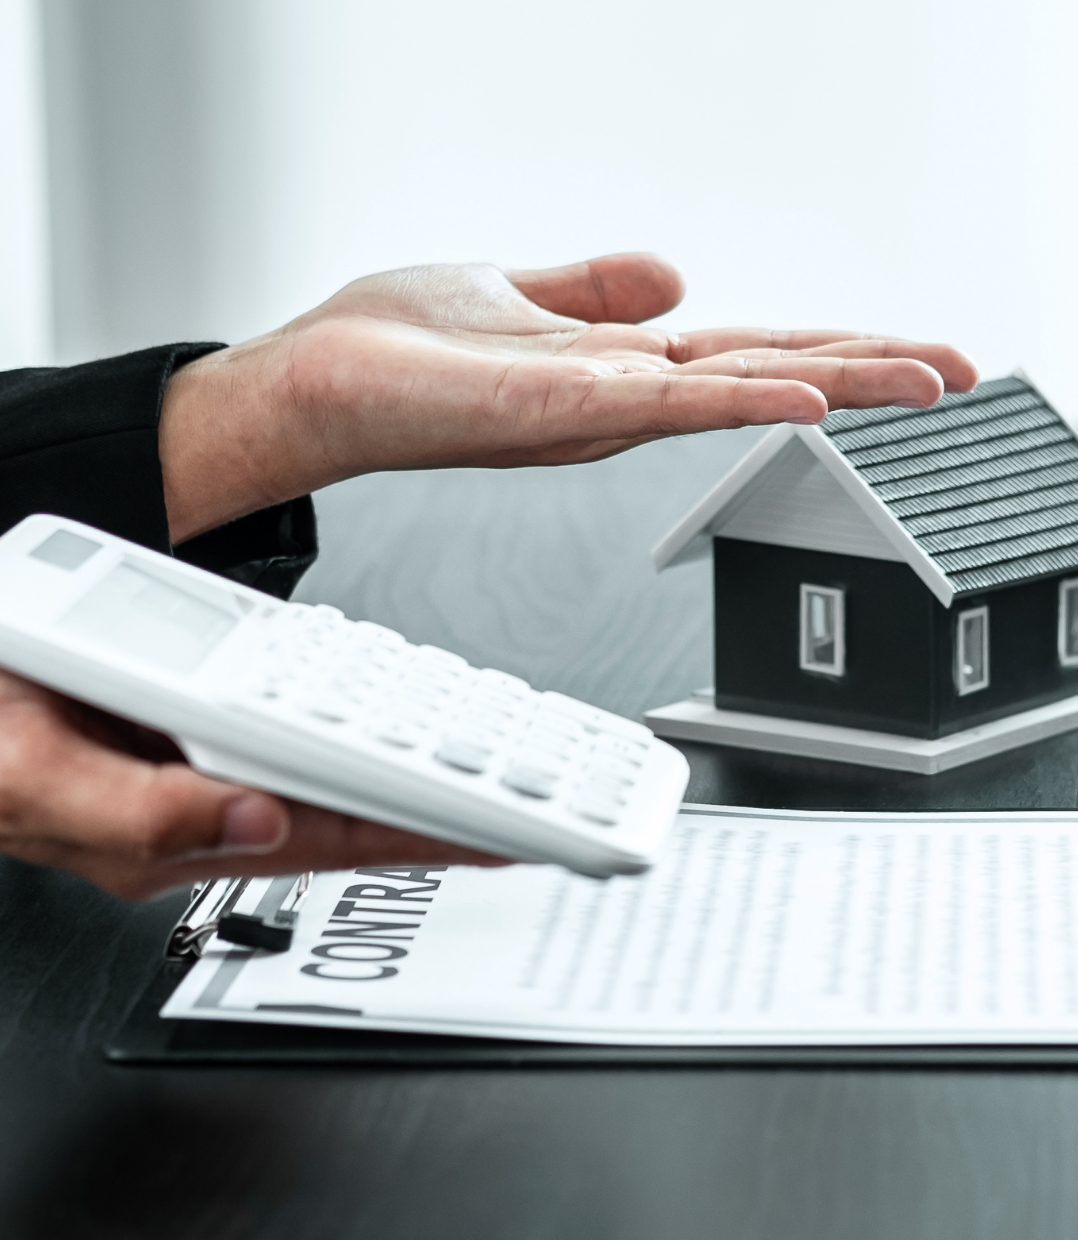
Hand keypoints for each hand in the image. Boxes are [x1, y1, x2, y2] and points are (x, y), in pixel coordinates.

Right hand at [0, 669, 506, 898]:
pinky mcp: (206, 712)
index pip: (347, 836)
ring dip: (427, 767)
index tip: (517, 832)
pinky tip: (410, 720)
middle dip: (459, 810)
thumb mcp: (30, 777)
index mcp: (188, 825)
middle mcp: (213, 802)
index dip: (437, 835)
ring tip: (514, 768)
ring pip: (345, 768)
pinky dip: (368, 718)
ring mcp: (215, 762)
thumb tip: (249, 819)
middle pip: (365, 808)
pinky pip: (308, 719)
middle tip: (553, 805)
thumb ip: (135, 810)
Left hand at [158, 253, 978, 540]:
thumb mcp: (515, 293)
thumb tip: (672, 276)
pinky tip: (795, 395)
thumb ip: (596, 289)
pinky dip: (732, 400)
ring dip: (835, 385)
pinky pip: (655, 407)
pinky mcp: (547, 408)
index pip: (758, 351)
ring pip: (738, 392)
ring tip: (919, 383)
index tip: (922, 351)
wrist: (303, 389)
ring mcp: (593, 408)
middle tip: (966, 373)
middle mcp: (624, 395)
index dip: (842, 348)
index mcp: (625, 366)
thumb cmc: (393, 352)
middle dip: (873, 372)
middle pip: (771, 373)